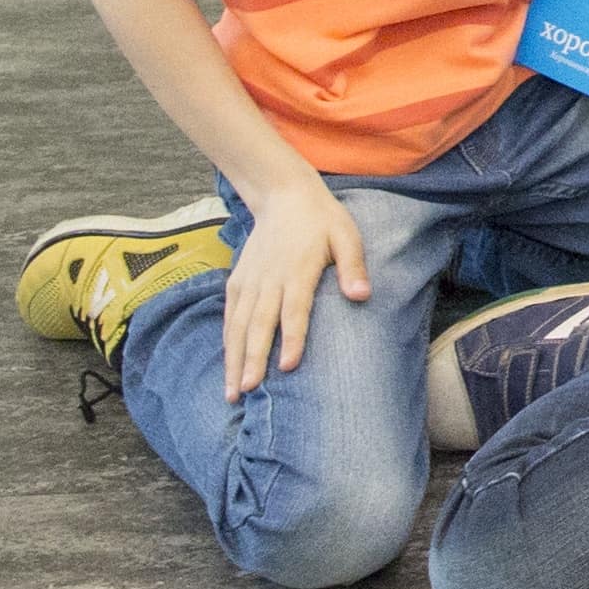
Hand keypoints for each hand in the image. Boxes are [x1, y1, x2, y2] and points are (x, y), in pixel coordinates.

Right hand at [221, 177, 372, 400]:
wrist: (284, 196)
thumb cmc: (322, 220)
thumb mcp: (346, 235)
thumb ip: (352, 266)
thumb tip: (362, 295)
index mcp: (297, 270)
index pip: (294, 310)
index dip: (291, 338)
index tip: (287, 366)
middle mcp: (269, 279)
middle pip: (259, 325)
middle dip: (253, 359)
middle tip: (248, 391)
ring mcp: (249, 281)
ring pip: (238, 326)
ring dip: (234, 360)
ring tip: (233, 392)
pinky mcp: (237, 281)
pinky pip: (230, 315)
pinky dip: (226, 341)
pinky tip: (228, 365)